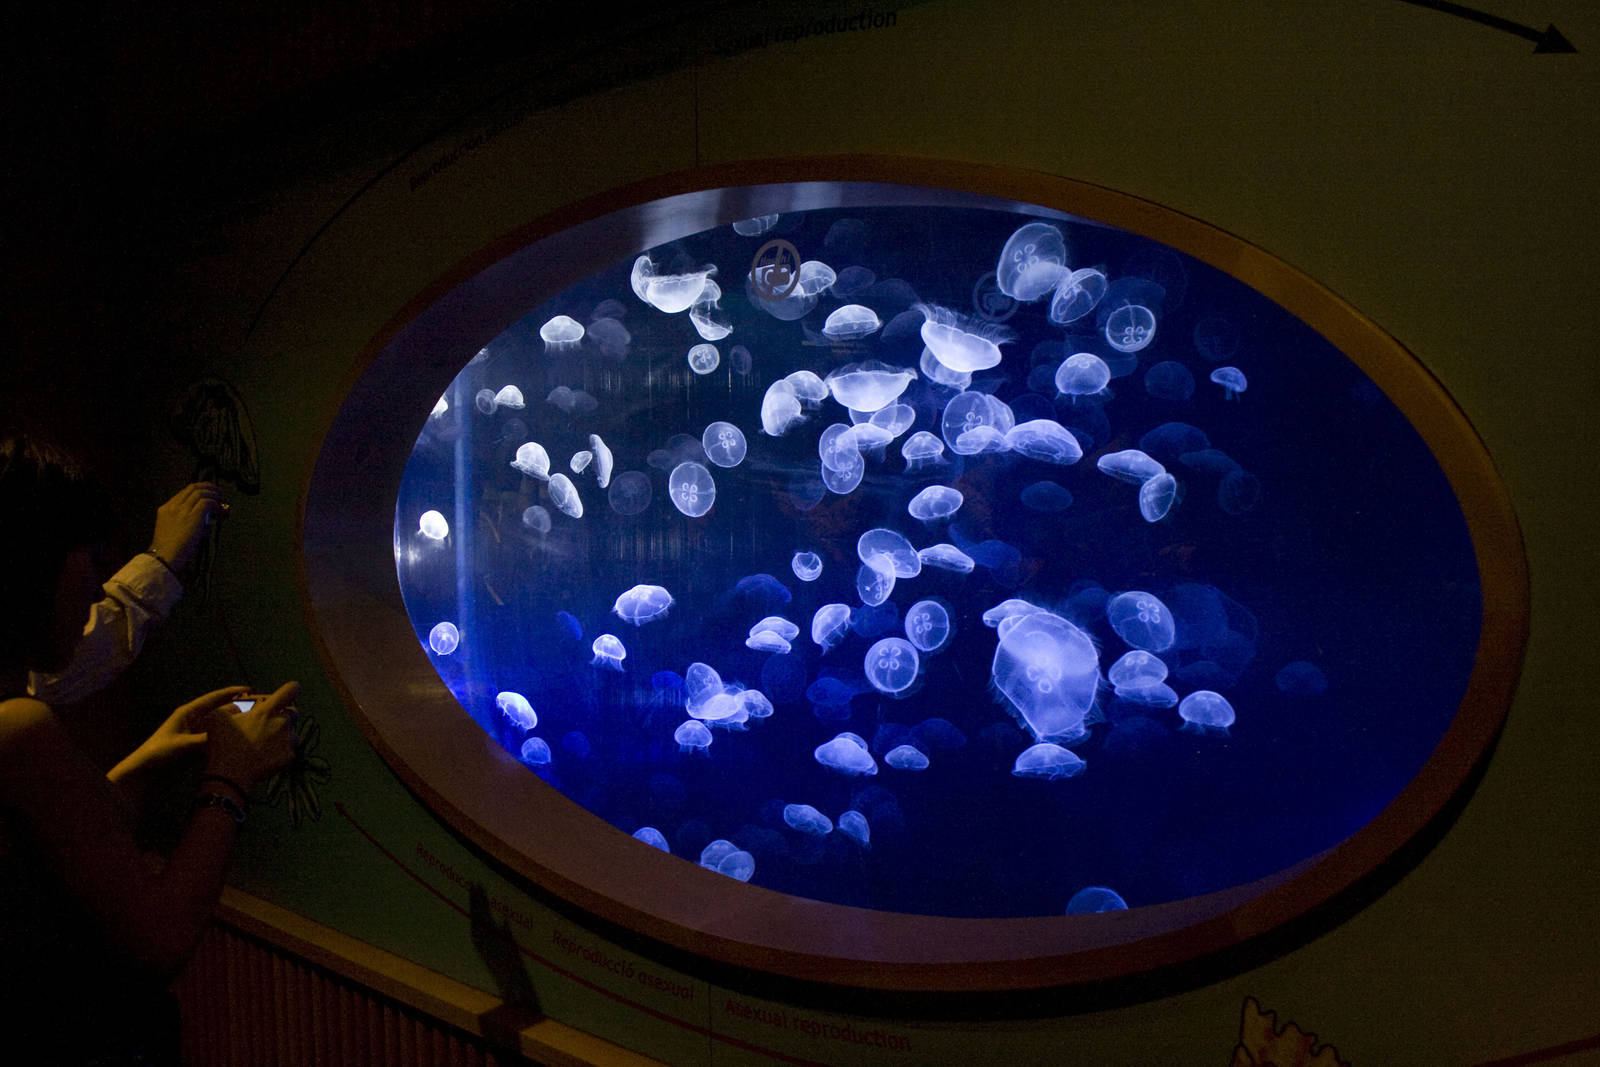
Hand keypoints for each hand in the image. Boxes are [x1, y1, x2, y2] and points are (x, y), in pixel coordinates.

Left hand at [107, 685, 243, 786]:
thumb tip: (229, 737)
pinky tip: (239, 744)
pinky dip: (227, 741)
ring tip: (252, 727)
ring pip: (219, 727)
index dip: (231, 692)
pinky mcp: (196, 749)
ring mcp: (195, 735)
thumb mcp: (182, 745)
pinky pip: (216, 741)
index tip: (249, 688)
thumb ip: (205, 740)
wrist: (143, 773)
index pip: (213, 698)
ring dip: (232, 727)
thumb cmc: (158, 753)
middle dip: (236, 710)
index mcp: (188, 713)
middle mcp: (194, 722)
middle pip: (219, 712)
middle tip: (257, 711)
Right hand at [148, 482, 223, 572]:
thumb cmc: (172, 551)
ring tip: (221, 502)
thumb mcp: (177, 532)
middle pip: (193, 488)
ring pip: (201, 493)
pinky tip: (219, 512)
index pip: (185, 492)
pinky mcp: (192, 516)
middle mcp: (173, 507)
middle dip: (208, 487)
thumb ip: (191, 523)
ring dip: (214, 495)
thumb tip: (210, 522)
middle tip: (219, 493)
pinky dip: (215, 504)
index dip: (200, 490)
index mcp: (166, 509)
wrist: (164, 558)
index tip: (210, 493)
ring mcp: (181, 510)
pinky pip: (207, 502)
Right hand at [202, 681, 298, 791]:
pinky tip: (267, 756)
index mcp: (267, 711)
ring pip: (293, 733)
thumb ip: (230, 708)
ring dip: (284, 735)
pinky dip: (281, 752)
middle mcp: (281, 724)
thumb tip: (237, 707)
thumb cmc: (222, 745)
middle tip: (270, 724)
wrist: (230, 775)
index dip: (291, 689)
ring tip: (266, 743)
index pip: (290, 690)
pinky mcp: (289, 757)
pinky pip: (290, 750)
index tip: (288, 692)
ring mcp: (287, 741)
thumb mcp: (216, 718)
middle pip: (294, 713)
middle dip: (284, 716)